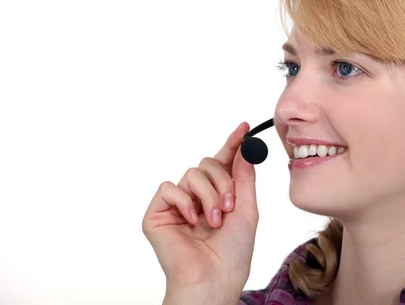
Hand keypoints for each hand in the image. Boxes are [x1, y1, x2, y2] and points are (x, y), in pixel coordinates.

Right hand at [142, 122, 258, 293]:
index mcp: (219, 195)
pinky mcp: (157, 213)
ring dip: (208, 195)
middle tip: (229, 204)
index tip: (244, 127)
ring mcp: (177, 204)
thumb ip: (243, 178)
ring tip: (214, 220)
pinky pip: (169, 188)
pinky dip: (184, 201)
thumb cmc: (232, 253)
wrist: (214, 277)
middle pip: (208, 163)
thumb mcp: (247, 210)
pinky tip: (192, 220)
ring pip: (191, 173)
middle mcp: (197, 197)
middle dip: (223, 180)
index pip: (224, 163)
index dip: (233, 144)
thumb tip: (244, 150)